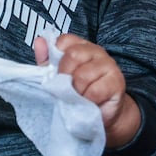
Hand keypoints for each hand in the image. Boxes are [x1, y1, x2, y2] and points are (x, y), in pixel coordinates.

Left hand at [35, 33, 140, 147]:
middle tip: (66, 88)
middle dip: (64, 76)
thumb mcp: (58, 76)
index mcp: (80, 46)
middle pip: (72, 55)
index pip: (64, 41)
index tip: (56, 72)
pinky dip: (87, 100)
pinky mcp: (116, 82)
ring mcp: (108, 65)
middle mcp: (96, 51)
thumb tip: (39, 41)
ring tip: (78, 98)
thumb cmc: (78, 92)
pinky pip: (95, 91)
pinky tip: (88, 103)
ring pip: (83, 75)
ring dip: (76, 92)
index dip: (55, 57)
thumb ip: (47, 60)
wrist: (100, 114)